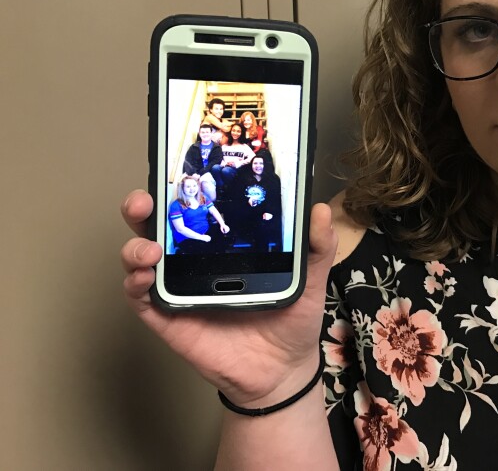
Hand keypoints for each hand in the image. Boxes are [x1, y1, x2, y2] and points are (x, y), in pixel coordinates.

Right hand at [120, 189, 337, 405]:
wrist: (283, 368)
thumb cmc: (291, 317)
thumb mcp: (310, 278)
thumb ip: (315, 246)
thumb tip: (319, 211)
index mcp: (224, 244)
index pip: (195, 206)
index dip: (179, 187)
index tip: (176, 171)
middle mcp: (193, 261)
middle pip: (157, 226)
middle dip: (142, 208)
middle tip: (145, 201)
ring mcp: (178, 289)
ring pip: (140, 260)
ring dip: (135, 248)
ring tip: (151, 249)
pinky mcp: (169, 319)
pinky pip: (142, 300)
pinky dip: (136, 286)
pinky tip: (146, 278)